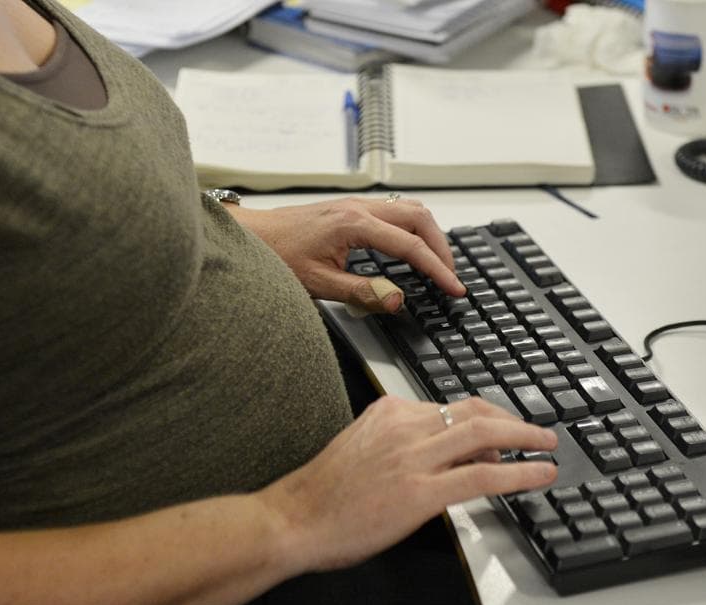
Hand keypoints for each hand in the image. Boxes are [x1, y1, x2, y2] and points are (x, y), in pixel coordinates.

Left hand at [224, 197, 466, 313]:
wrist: (252, 236)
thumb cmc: (276, 256)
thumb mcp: (318, 284)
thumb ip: (361, 293)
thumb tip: (397, 300)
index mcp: (353, 224)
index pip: (410, 246)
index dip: (437, 269)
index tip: (454, 287)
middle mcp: (359, 207)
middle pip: (420, 218)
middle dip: (442, 248)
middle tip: (451, 277)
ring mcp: (356, 204)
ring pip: (410, 209)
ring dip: (430, 234)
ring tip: (438, 263)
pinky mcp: (351, 208)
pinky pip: (395, 210)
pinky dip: (413, 228)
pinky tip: (413, 248)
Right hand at [257, 396, 556, 573]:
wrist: (293, 519)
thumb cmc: (321, 494)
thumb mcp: (361, 448)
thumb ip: (400, 442)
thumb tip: (447, 453)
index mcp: (388, 412)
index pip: (450, 405)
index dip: (485, 418)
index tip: (503, 431)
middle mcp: (404, 426)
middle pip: (475, 410)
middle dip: (514, 419)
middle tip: (539, 431)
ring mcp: (414, 458)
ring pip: (485, 434)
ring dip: (526, 438)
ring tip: (548, 447)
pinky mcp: (420, 492)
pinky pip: (482, 475)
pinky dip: (519, 472)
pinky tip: (540, 475)